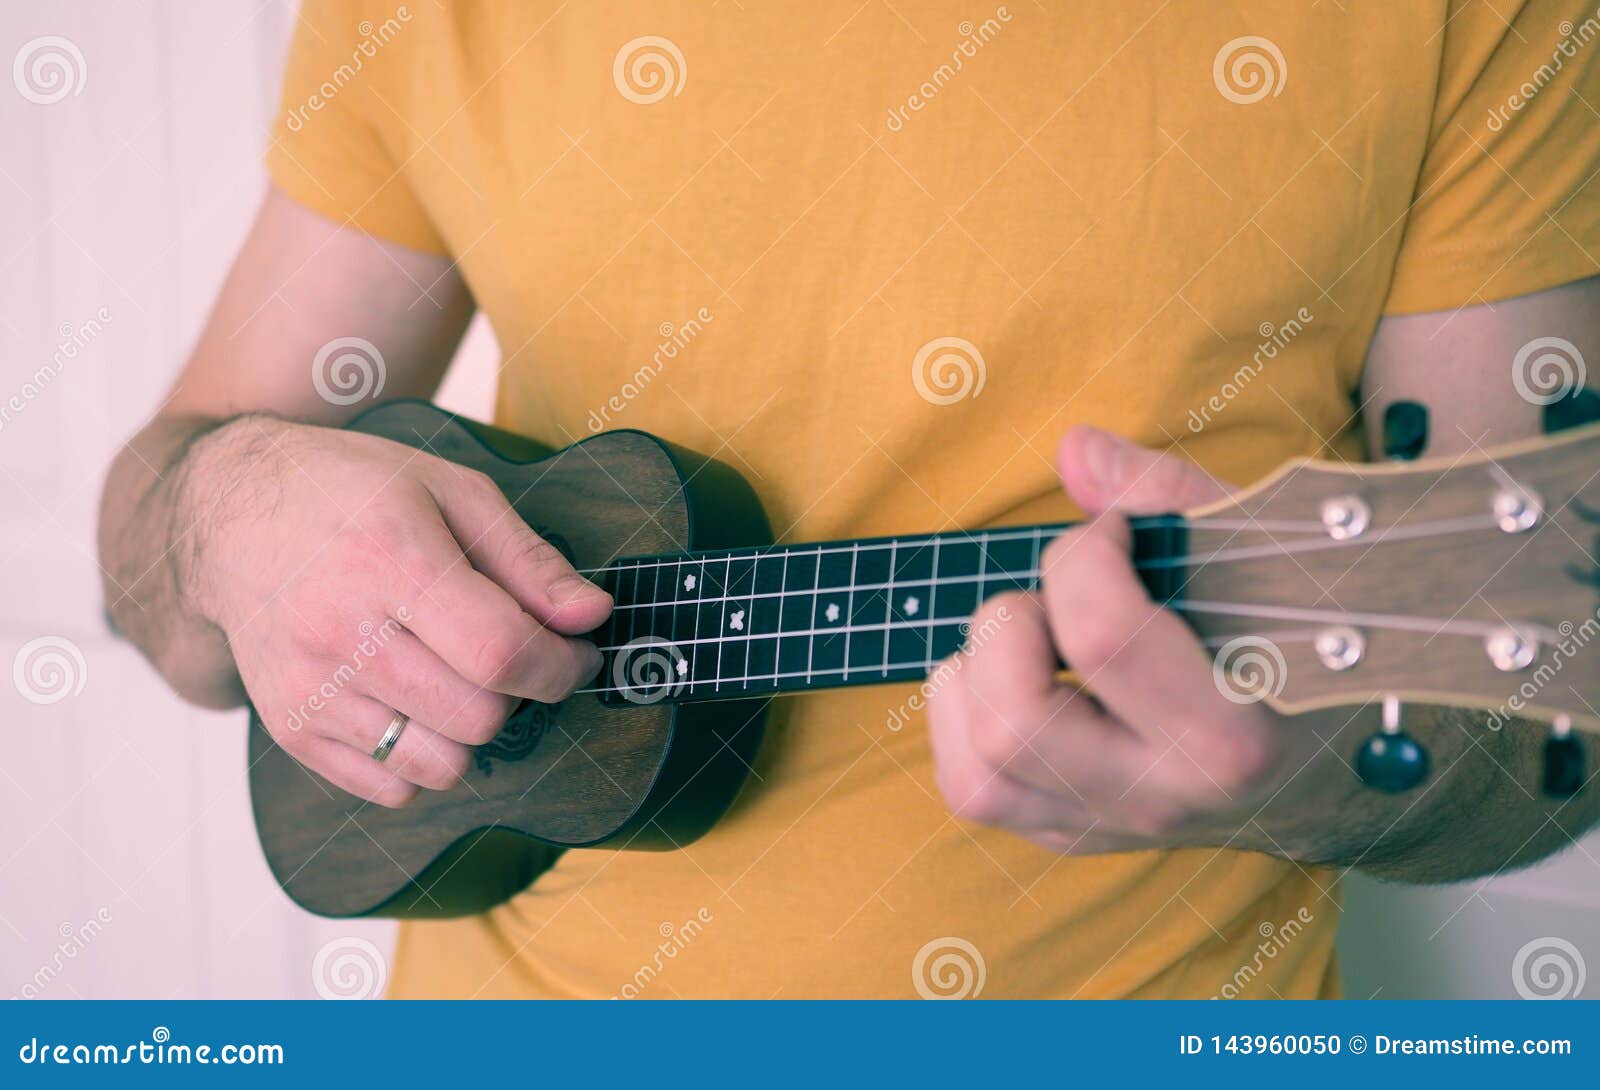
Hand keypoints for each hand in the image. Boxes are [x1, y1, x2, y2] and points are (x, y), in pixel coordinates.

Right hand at [179, 415, 611, 806]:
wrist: (227, 516)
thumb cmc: (353, 493)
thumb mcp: (451, 491)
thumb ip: (529, 561)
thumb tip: (592, 617)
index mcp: (389, 560)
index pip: (501, 652)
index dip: (561, 665)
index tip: (576, 654)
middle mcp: (340, 632)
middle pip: (478, 716)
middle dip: (521, 693)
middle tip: (513, 656)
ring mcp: (309, 689)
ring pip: (441, 764)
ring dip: (473, 732)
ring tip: (459, 677)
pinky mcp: (290, 729)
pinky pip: (392, 788)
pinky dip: (423, 757)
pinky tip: (414, 699)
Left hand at [927, 426, 1312, 853]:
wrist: (1344, 774)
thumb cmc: (1306, 642)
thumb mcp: (1267, 557)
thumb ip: (1170, 496)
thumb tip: (1074, 451)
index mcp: (1229, 732)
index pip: (1099, 636)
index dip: (1083, 553)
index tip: (1113, 533)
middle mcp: (1162, 797)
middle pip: (1011, 725)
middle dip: (1009, 629)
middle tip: (1057, 599)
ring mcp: (1110, 828)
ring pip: (974, 776)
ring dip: (973, 680)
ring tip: (1031, 637)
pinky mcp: (1073, 837)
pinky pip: (974, 789)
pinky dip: (964, 719)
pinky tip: (1015, 675)